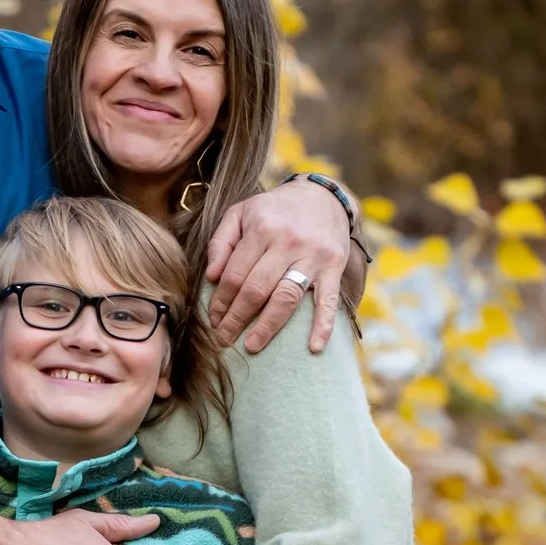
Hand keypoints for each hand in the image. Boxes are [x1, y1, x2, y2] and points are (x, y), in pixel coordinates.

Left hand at [206, 178, 353, 354]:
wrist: (322, 197)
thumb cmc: (274, 209)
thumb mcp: (241, 212)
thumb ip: (221, 241)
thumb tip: (211, 276)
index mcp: (262, 228)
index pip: (235, 274)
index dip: (221, 301)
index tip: (213, 319)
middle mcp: (288, 242)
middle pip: (257, 290)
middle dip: (236, 318)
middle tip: (223, 339)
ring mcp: (313, 256)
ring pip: (286, 298)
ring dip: (267, 327)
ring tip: (252, 346)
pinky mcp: (334, 267)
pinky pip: (329, 301)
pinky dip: (323, 326)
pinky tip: (314, 348)